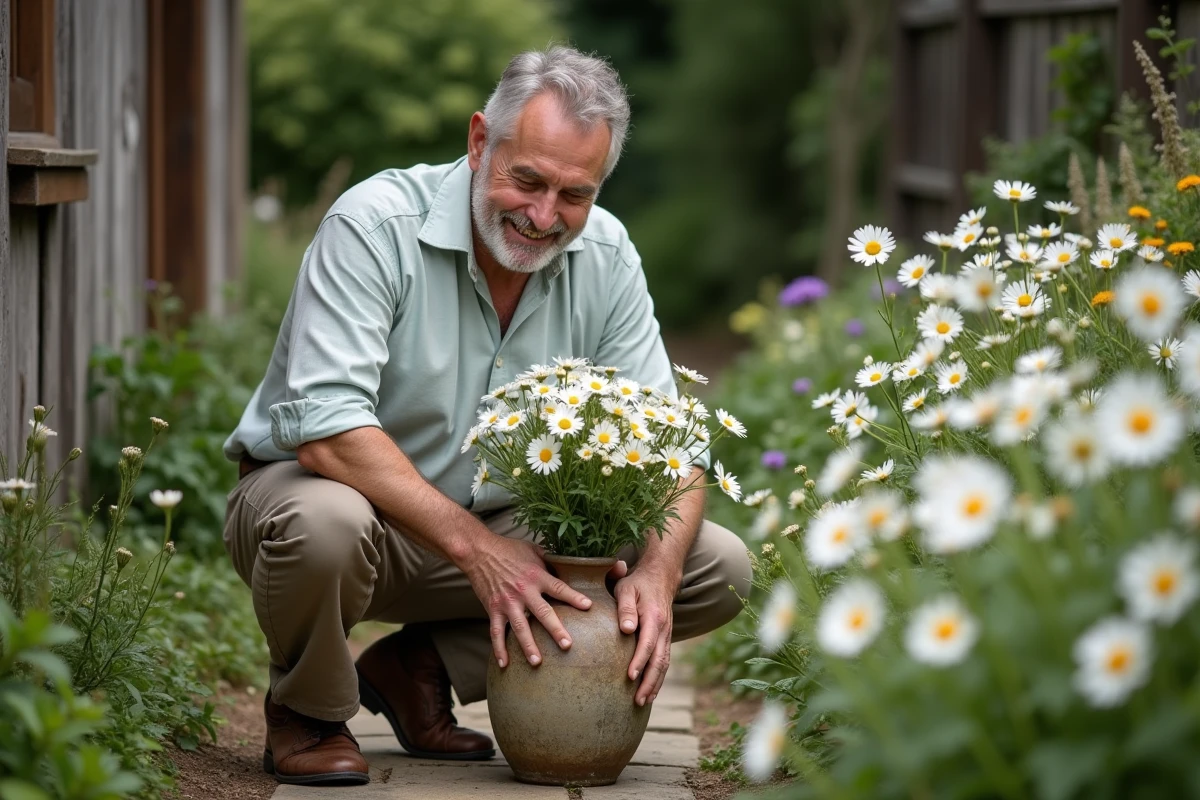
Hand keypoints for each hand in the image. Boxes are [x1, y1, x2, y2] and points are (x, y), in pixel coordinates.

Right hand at [462, 535, 592, 668]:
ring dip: (528, 646)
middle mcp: (523, 590)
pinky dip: (499, 649)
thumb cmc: (508, 549)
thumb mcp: (533, 550)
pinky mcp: (493, 609)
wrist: (479, 551)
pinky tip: (504, 664)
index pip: (559, 588)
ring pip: (520, 627)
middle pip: (543, 613)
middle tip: (567, 645)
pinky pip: (496, 632)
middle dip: (556, 630)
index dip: (574, 597)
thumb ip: (550, 560)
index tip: (588, 607)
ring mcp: (507, 602)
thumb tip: (569, 565)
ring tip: (537, 662)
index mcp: (536, 575)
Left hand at [610, 560, 677, 706]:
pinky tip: (651, 691)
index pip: (647, 644)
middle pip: (659, 660)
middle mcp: (664, 629)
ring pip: (664, 664)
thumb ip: (625, 608)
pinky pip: (664, 661)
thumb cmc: (637, 584)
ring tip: (643, 701)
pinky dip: (659, 677)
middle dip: (649, 682)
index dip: (639, 661)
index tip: (630, 676)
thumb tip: (626, 629)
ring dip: (655, 684)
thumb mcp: (626, 589)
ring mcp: (667, 635)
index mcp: (654, 617)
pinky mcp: (665, 639)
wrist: (660, 577)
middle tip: (638, 700)